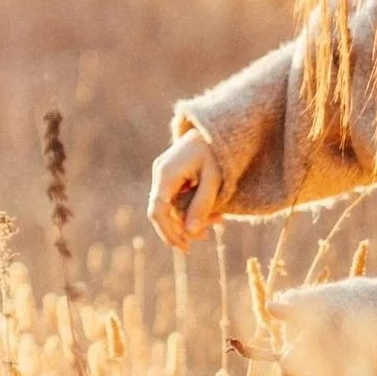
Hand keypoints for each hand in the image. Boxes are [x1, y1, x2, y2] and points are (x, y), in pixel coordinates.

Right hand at [149, 127, 224, 248]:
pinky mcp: (170, 175)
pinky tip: (212, 213)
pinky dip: (191, 207)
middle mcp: (160, 173)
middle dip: (183, 228)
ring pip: (171, 206)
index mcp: (166, 173)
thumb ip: (202, 205)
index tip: (183, 247)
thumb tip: (191, 232)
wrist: (214, 129)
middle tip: (206, 237)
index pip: (158, 210)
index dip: (168, 231)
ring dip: (191, 218)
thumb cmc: (217, 152)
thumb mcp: (214, 180)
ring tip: (218, 221)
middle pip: (163, 211)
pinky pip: (176, 197)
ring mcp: (163, 174)